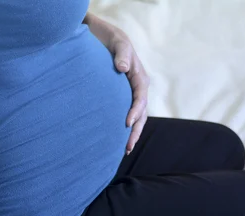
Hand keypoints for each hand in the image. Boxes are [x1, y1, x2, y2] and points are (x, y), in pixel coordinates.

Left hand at [85, 14, 149, 154]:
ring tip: (125, 150)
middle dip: (136, 131)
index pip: (140, 97)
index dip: (135, 111)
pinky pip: (127, 114)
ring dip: (132, 134)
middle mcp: (138, 87)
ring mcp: (131, 93)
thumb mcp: (117, 42)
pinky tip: (117, 139)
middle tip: (127, 147)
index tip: (126, 124)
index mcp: (139, 76)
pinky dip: (125, 128)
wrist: (103, 36)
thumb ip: (121, 54)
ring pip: (137, 117)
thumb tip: (123, 68)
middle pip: (141, 113)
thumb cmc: (110, 39)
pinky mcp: (123, 97)